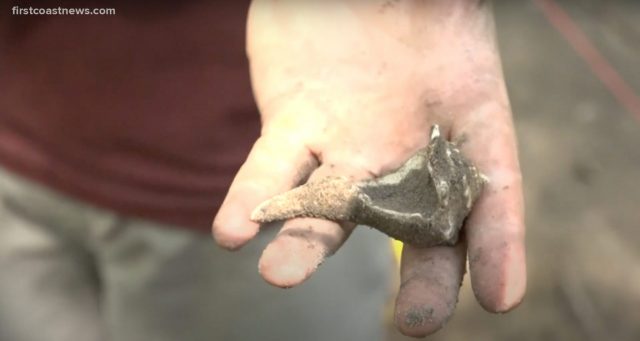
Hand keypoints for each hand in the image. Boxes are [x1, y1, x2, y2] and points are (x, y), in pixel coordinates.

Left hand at [213, 0, 525, 336]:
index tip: (499, 298)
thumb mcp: (456, 29)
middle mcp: (400, 160)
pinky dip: (251, 202)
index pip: (485, 204)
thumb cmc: (422, 9)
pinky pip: (268, 173)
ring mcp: (342, 150)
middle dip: (416, 279)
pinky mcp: (289, 130)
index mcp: (458, 141)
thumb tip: (482, 108)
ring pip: (324, 212)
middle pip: (409, 230)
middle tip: (414, 322)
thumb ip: (467, 76)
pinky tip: (233, 232)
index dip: (497, 249)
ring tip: (280, 274)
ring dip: (301, 248)